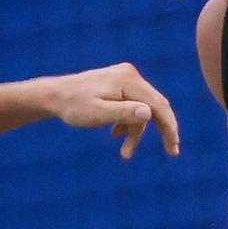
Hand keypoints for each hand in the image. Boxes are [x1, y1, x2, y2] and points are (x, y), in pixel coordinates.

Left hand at [46, 62, 179, 158]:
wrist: (54, 96)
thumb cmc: (73, 106)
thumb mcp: (98, 113)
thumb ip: (123, 113)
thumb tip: (149, 113)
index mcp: (128, 80)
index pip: (158, 104)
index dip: (169, 126)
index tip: (173, 148)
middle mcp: (130, 75)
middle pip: (155, 105)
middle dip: (162, 129)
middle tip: (171, 151)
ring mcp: (125, 78)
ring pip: (142, 108)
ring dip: (136, 131)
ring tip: (125, 153)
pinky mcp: (118, 84)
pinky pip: (132, 105)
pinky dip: (128, 122)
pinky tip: (116, 134)